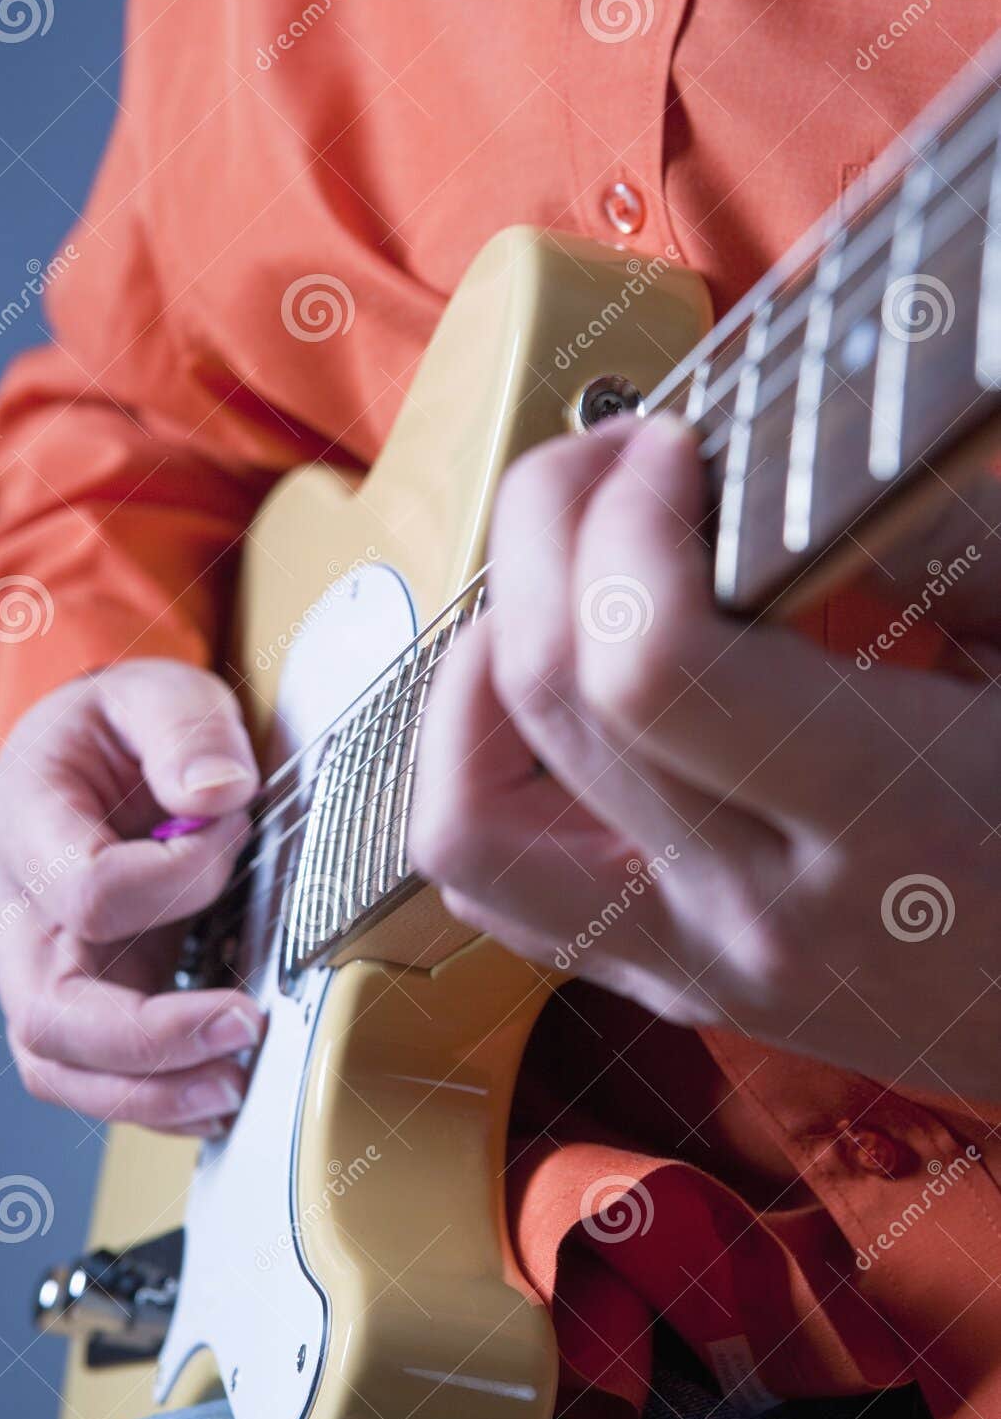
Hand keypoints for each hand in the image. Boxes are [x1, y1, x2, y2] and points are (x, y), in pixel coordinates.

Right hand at [0, 659, 264, 1136]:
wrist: (84, 756)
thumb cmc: (113, 732)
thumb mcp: (148, 693)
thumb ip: (183, 730)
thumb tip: (218, 795)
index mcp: (26, 827)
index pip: (86, 889)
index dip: (175, 876)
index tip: (233, 831)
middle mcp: (19, 915)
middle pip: (51, 1013)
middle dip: (149, 1038)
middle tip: (242, 1024)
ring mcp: (44, 970)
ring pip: (62, 1068)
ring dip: (148, 1094)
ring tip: (232, 1087)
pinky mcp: (83, 1002)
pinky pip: (95, 1077)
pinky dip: (154, 1099)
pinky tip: (218, 1093)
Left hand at [409, 416, 1000, 1101]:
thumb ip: (959, 541)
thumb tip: (820, 434)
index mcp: (892, 815)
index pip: (648, 662)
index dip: (625, 521)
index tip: (677, 452)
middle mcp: (762, 910)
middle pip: (544, 695)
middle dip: (544, 527)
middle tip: (612, 467)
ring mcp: (696, 965)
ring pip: (467, 825)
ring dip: (470, 673)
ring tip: (549, 587)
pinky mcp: (669, 983)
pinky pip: (498, 890)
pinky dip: (477, 776)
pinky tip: (545, 702)